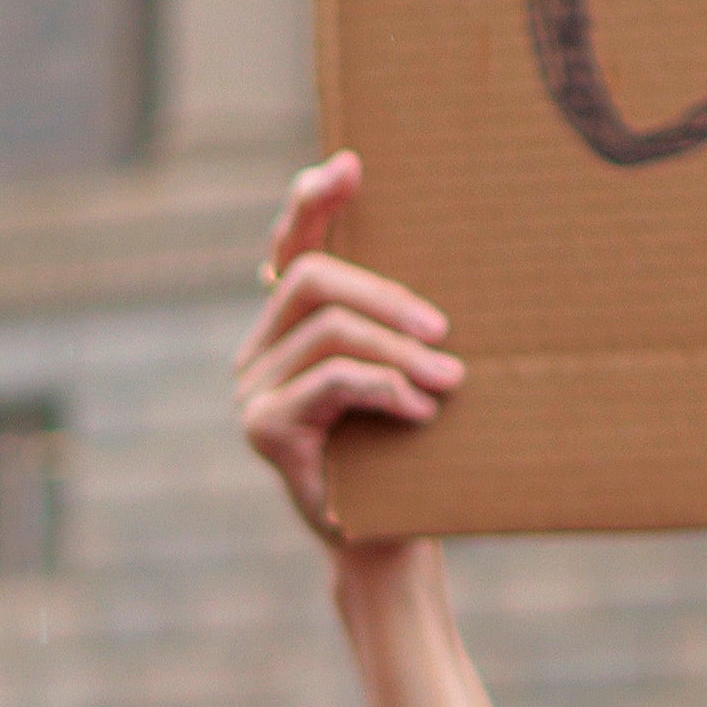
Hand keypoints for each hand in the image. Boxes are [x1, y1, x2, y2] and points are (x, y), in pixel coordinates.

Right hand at [230, 156, 462, 566]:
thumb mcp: (409, 373)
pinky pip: (329, 380)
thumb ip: (403, 326)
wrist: (389, 541)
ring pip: (328, 330)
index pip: (291, 245)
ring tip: (449, 380)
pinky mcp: (264, 428)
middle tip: (443, 332)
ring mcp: (254, 389)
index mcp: (292, 327)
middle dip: (385, 296)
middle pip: (311, 278)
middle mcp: (261, 351)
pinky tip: (419, 411)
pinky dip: (383, 387)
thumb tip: (453, 275)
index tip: (352, 165)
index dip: (313, 200)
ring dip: (398, 351)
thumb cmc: (410, 452)